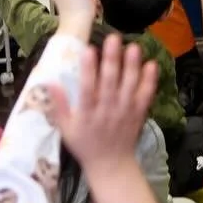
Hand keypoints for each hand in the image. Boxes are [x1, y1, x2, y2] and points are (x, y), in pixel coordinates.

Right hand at [51, 34, 155, 172]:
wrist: (111, 165)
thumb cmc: (85, 144)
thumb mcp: (66, 129)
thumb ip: (58, 106)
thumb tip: (49, 83)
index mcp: (87, 113)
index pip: (87, 88)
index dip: (88, 69)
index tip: (88, 50)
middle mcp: (107, 110)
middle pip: (110, 81)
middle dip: (112, 59)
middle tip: (114, 38)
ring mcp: (125, 111)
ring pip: (130, 85)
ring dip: (132, 66)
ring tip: (134, 46)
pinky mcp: (139, 114)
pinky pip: (146, 96)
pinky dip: (150, 81)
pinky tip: (152, 64)